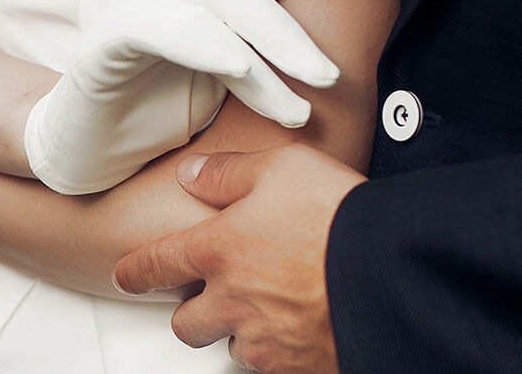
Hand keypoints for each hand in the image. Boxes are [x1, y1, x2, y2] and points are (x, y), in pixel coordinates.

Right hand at [25, 0, 340, 194]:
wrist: (89, 155)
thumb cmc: (152, 106)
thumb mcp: (218, 66)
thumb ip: (247, 22)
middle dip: (284, 28)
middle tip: (328, 77)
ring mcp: (129, 12)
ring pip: (205, 3)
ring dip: (260, 52)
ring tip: (298, 108)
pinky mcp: (103, 46)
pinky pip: (156, 29)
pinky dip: (202, 43)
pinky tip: (237, 65)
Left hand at [113, 145, 365, 372]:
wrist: (394, 272)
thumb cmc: (340, 216)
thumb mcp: (281, 167)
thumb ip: (228, 173)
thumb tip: (192, 175)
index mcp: (217, 251)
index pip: (154, 266)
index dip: (135, 273)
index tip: (127, 278)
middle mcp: (231, 302)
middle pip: (185, 324)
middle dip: (192, 311)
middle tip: (215, 293)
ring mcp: (263, 339)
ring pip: (232, 346)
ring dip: (241, 330)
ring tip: (272, 305)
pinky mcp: (296, 366)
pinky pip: (273, 365)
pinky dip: (279, 348)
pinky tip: (300, 323)